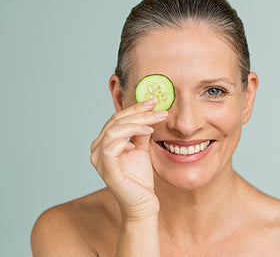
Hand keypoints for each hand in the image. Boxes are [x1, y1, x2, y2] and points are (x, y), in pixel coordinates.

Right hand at [90, 98, 166, 220]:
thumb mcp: (142, 149)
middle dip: (138, 113)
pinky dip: (126, 139)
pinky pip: (112, 147)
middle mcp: (98, 149)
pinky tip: (140, 141)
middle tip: (157, 109)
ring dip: (135, 124)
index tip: (153, 101)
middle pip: (116, 121)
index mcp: (105, 142)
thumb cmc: (140, 179)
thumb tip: (149, 113)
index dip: (135, 108)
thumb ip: (141, 132)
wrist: (142, 204)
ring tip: (153, 125)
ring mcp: (100, 160)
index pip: (118, 118)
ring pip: (113, 130)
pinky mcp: (107, 170)